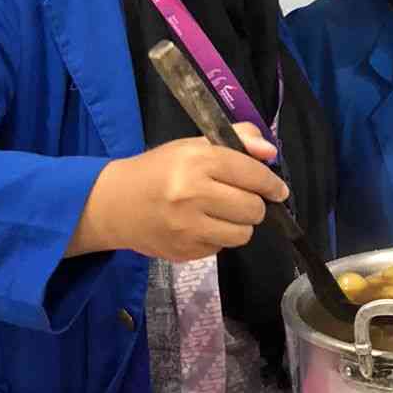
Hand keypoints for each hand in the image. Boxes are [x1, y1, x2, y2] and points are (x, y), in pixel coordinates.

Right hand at [70, 127, 287, 261]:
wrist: (114, 203)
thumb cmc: (158, 169)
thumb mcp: (193, 145)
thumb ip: (237, 140)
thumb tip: (270, 152)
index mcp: (197, 161)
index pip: (252, 174)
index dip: (271, 184)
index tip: (278, 190)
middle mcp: (192, 194)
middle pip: (252, 209)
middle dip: (254, 204)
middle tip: (241, 199)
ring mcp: (187, 227)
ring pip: (242, 234)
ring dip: (239, 224)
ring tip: (222, 213)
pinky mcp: (183, 252)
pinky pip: (221, 248)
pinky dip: (218, 237)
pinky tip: (201, 225)